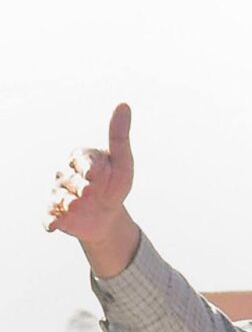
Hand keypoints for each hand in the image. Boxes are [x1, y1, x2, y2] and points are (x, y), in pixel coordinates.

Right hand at [48, 104, 143, 274]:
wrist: (109, 215)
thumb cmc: (115, 184)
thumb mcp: (123, 161)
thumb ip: (119, 135)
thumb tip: (123, 104)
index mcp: (80, 158)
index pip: (81, 160)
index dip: (90, 168)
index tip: (97, 175)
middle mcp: (64, 173)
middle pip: (69, 179)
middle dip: (83, 188)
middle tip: (92, 192)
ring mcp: (58, 193)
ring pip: (60, 198)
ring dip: (70, 204)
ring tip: (79, 206)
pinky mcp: (55, 213)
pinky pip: (48, 216)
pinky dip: (50, 221)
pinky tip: (53, 226)